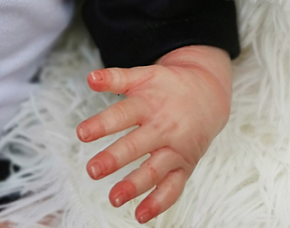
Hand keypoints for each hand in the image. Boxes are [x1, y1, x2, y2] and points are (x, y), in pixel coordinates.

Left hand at [76, 46, 231, 222]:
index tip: (81, 134)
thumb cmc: (168, 85)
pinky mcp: (186, 165)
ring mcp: (176, 149)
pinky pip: (173, 188)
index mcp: (148, 104)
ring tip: (113, 198)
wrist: (208, 92)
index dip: (101, 124)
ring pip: (154, 170)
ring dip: (134, 186)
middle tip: (92, 170)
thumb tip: (89, 77)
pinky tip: (141, 215)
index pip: (121, 115)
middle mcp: (163, 128)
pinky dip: (159, 203)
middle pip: (136, 145)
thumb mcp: (142, 75)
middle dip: (114, 159)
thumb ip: (114, 78)